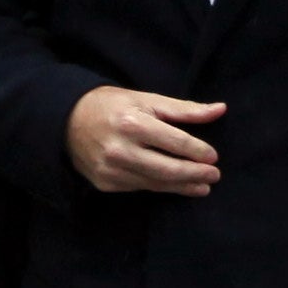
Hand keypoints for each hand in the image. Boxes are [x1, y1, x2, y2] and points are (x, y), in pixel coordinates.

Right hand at [66, 86, 225, 195]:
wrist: (67, 122)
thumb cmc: (112, 106)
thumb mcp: (146, 99)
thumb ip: (184, 108)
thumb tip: (220, 109)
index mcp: (133, 123)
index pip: (175, 142)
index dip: (198, 151)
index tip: (214, 157)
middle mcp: (121, 149)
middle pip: (168, 169)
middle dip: (195, 174)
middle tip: (214, 176)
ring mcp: (111, 170)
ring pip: (156, 183)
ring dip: (183, 187)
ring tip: (202, 187)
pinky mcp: (106, 183)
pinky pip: (141, 187)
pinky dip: (161, 188)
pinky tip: (176, 187)